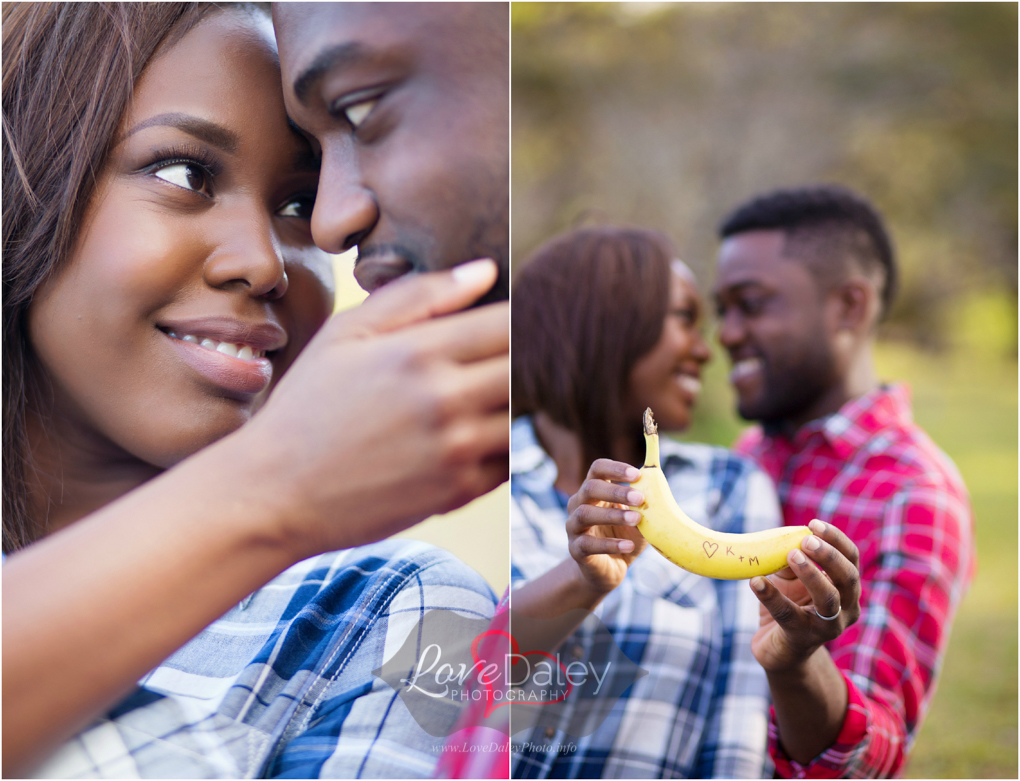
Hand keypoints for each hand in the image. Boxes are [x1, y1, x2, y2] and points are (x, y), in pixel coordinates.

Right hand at [233, 259, 508, 555]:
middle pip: (524, 366)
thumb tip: (486, 270)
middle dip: (520, 357)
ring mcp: (457, 449)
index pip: (508, 321)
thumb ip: (418, 296)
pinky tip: (466, 434)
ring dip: (514, 401)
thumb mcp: (346, 334)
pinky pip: (509, 458)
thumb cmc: (307, 405)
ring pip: (522, 413)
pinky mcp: (460, 491)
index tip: (505, 318)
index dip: (518, 315)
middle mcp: (445, 399)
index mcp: (417, 351)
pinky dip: (500, 444)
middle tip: (496, 358)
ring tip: (479, 396)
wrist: (275, 494)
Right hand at [565, 459, 647, 593]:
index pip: (598, 469)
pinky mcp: (576, 549)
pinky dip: (610, 544)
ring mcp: (574, 527)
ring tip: (636, 519)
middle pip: (590, 488)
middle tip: (640, 498)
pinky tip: (628, 545)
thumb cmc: (625, 536)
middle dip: (615, 491)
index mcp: (594, 491)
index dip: (615, 468)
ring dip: (612, 515)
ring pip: (585, 514)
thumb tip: (660, 490)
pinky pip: (588, 544)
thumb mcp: (639, 519)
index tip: (637, 474)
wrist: (610, 569)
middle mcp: (579, 504)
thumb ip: (646, 505)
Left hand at [749, 519, 861, 672]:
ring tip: (790, 556)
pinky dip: (771, 596)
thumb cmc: (789, 604)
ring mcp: (828, 627)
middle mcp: (846, 608)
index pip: (850, 558)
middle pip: (848, 578)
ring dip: (811, 574)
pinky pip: (788, 615)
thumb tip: (783, 539)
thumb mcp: (791, 577)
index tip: (814, 524)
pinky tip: (755, 582)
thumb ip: (791, 558)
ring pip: (828, 599)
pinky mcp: (803, 638)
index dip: (836, 539)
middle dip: (829, 556)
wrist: (780, 649)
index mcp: (846, 587)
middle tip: (806, 541)